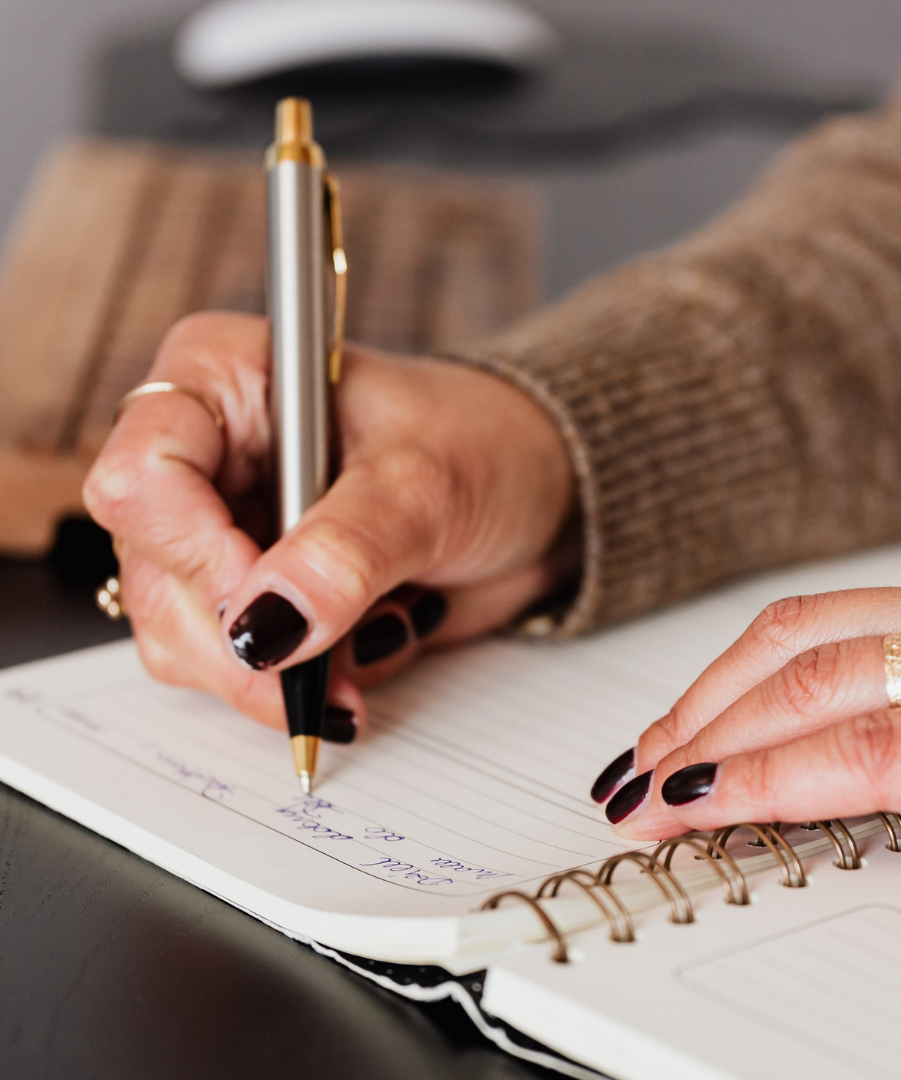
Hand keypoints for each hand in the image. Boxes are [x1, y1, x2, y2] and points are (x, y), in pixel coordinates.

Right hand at [84, 312, 576, 730]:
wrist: (538, 492)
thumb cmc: (487, 445)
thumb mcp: (425, 485)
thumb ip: (345, 553)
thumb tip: (266, 628)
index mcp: (227, 380)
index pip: (143, 473)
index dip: (194, 553)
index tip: (272, 606)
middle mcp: (211, 456)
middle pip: (155, 573)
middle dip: (241, 641)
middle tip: (320, 666)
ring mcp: (229, 531)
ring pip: (184, 636)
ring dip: (275, 673)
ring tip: (369, 644)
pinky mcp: (262, 594)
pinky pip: (239, 668)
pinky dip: (302, 682)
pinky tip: (368, 648)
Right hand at [592, 529, 900, 838]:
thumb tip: (861, 818)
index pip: (867, 753)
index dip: (755, 782)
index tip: (682, 811)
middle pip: (818, 675)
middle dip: (706, 730)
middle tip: (638, 778)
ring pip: (820, 619)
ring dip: (724, 680)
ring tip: (667, 730)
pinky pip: (868, 597)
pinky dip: (789, 645)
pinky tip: (751, 679)